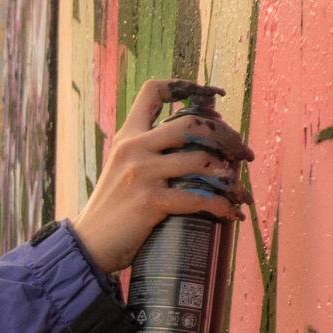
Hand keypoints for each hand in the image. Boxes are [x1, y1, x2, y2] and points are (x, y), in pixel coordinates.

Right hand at [71, 78, 253, 273]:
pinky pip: (198, 198)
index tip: (213, 96)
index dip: (186, 86)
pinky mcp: (150, 201)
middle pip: (191, 123)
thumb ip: (148, 154)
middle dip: (226, 136)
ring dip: (230, 176)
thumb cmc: (112, 211)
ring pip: (201, 159)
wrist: (88, 245)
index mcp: (127, 136)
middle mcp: (134, 148)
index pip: (154, 91)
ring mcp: (142, 173)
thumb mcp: (122, 170)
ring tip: (240, 190)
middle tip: (244, 154)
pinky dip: (222, 206)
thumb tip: (192, 148)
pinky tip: (231, 214)